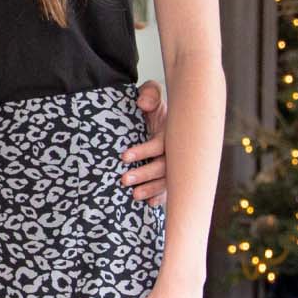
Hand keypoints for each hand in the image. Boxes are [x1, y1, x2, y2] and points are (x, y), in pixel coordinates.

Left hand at [119, 80, 169, 204]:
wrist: (152, 114)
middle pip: (163, 166)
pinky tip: (151, 204)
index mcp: (169, 131)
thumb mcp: (150, 93)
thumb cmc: (150, 105)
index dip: (144, 151)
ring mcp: (173, 163)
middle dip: (145, 174)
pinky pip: (168, 189)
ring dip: (151, 188)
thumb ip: (149, 94)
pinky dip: (161, 197)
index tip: (124, 156)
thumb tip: (142, 103)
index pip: (159, 144)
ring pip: (166, 180)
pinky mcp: (169, 173)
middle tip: (124, 180)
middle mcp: (173, 149)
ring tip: (133, 195)